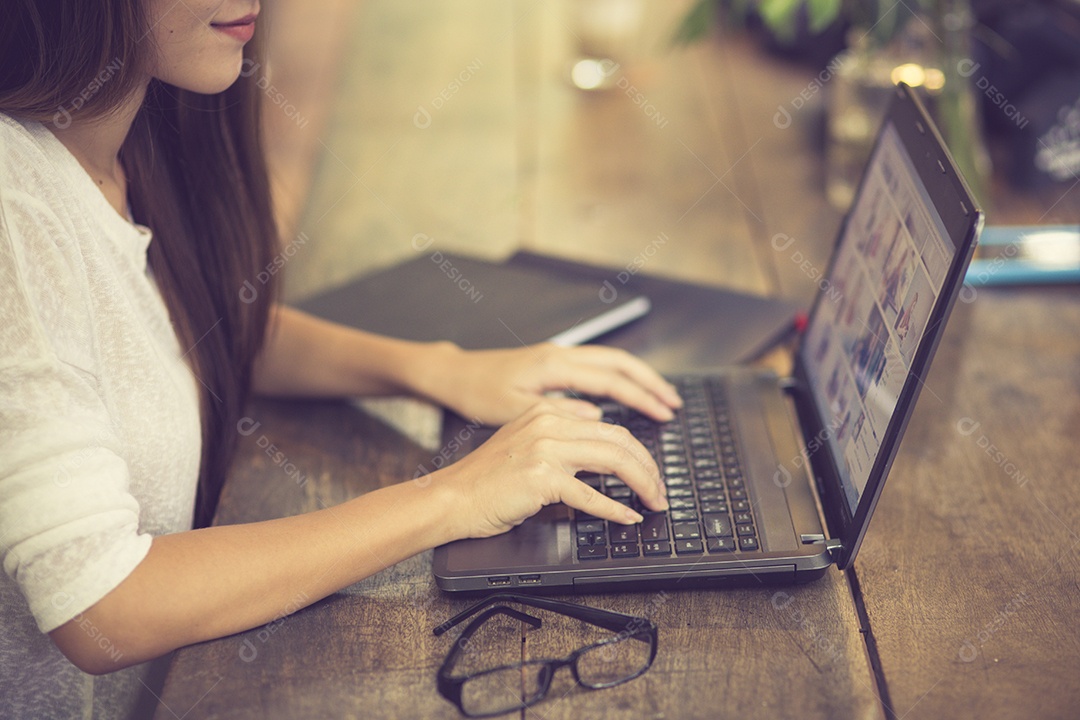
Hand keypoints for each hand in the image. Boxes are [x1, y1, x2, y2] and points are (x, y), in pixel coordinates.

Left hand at [423, 342, 682, 426]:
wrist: (454, 374)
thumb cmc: (477, 393)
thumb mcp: (514, 411)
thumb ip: (558, 414)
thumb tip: (598, 418)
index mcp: (554, 365)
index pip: (612, 379)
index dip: (642, 397)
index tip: (664, 413)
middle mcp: (561, 354)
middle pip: (620, 363)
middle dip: (651, 383)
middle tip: (674, 404)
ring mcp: (559, 355)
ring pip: (611, 361)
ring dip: (638, 379)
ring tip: (661, 398)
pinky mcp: (554, 362)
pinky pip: (597, 366)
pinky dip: (619, 378)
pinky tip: (627, 395)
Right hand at [431, 402, 669, 538]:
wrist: (452, 498)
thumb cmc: (485, 480)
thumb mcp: (524, 442)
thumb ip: (558, 434)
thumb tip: (598, 432)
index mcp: (547, 413)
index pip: (609, 427)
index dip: (637, 452)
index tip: (649, 472)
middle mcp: (549, 425)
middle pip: (619, 441)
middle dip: (649, 468)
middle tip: (661, 490)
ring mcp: (546, 450)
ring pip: (614, 462)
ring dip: (642, 484)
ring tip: (654, 502)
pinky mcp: (542, 478)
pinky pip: (591, 495)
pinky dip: (615, 509)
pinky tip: (628, 517)